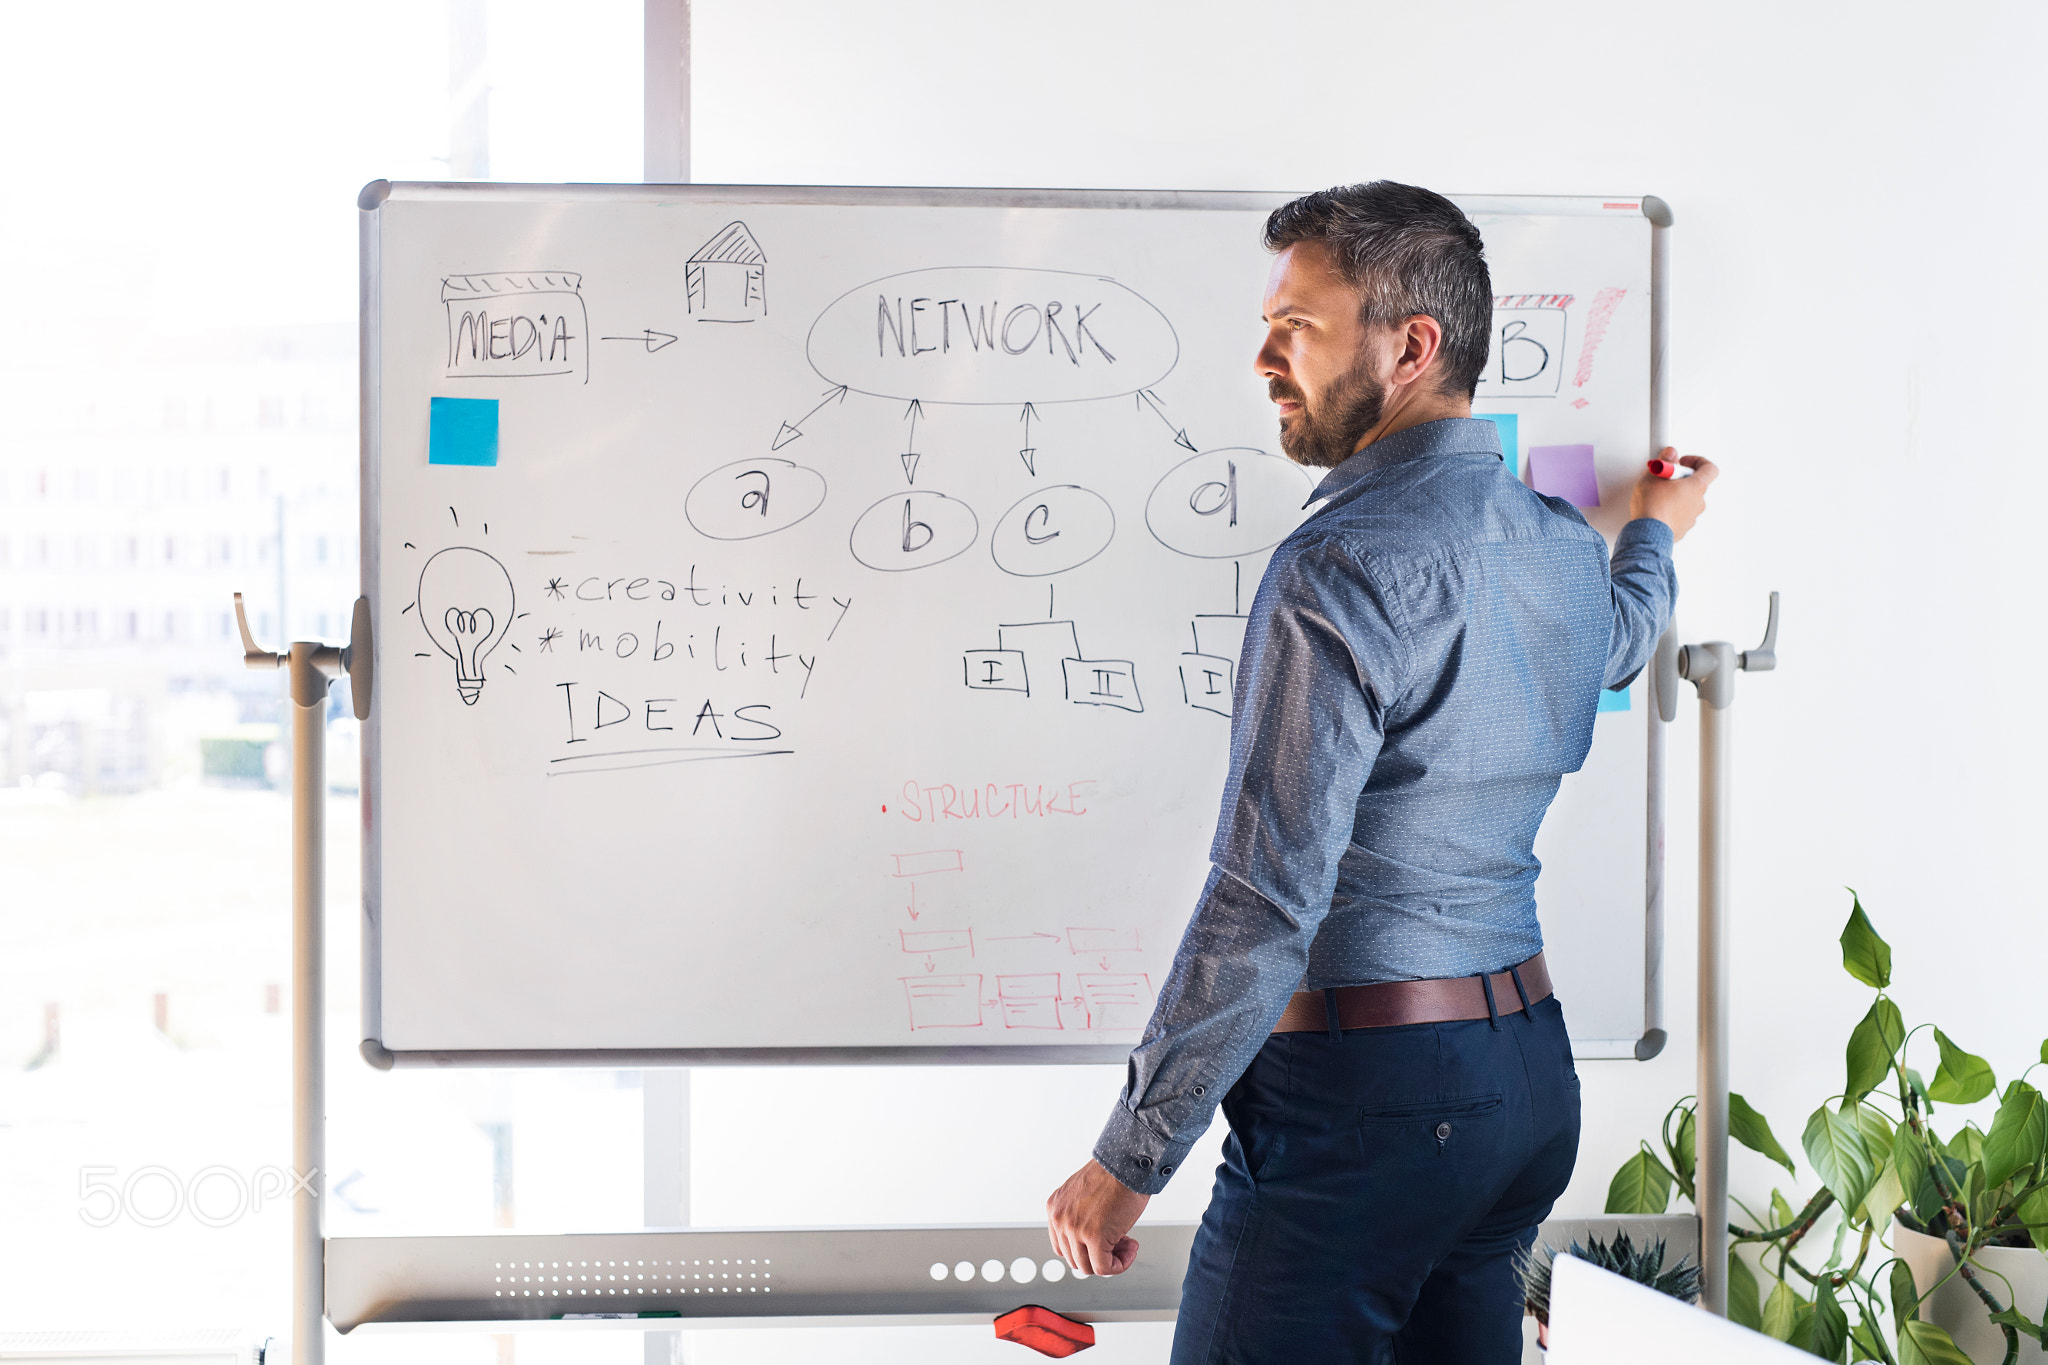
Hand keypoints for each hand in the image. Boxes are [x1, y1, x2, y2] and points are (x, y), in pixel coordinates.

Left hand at [1046, 1159, 1148, 1275]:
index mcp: (1055, 1208)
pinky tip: (1131, 1250)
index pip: (1062, 1246)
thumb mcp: (1084, 1196)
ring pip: (1088, 1267)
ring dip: (1112, 1260)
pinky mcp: (1093, 1236)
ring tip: (1128, 1245)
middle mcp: (1060, 1219)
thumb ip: (1080, 1217)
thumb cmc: (1114, 1175)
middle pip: (1075, 1259)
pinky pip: (1103, 1268)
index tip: (1104, 1241)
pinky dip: (1120, 1265)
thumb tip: (1091, 1245)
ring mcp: (1074, 1229)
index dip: (1086, 1249)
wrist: (1127, 1163)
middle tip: (1121, 1243)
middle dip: (1100, 1255)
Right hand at [1628, 449, 1717, 540]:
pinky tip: (1656, 509)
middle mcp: (1699, 502)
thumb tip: (1671, 454)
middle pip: (1696, 484)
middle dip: (1680, 478)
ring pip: (1687, 500)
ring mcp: (1692, 517)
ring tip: (1656, 495)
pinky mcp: (1682, 528)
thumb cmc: (1653, 506)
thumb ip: (1665, 461)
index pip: (1710, 469)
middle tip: (1664, 478)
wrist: (1647, 534)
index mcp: (1697, 487)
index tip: (1682, 462)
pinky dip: (1670, 509)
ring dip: (1675, 494)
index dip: (1697, 461)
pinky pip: (1679, 514)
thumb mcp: (1655, 475)